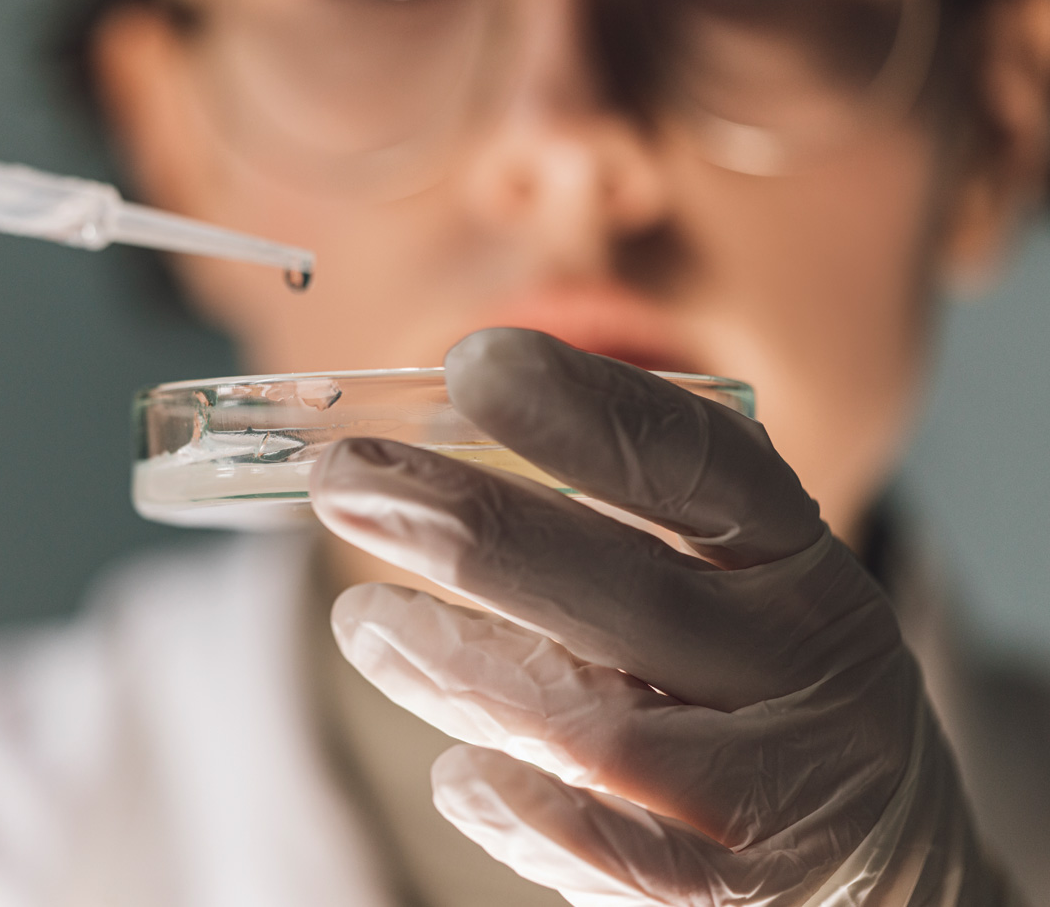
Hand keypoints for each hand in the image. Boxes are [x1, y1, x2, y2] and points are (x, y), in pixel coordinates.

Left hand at [311, 329, 1008, 906]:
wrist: (867, 857)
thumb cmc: (752, 688)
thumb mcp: (734, 588)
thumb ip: (616, 530)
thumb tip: (432, 458)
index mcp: (800, 563)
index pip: (702, 466)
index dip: (588, 409)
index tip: (471, 360)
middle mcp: (800, 667)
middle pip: (628, 589)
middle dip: (471, 526)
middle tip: (346, 479)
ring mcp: (769, 790)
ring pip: (592, 726)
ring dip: (456, 663)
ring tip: (361, 617)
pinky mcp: (724, 896)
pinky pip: (597, 849)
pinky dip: (515, 801)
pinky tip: (456, 767)